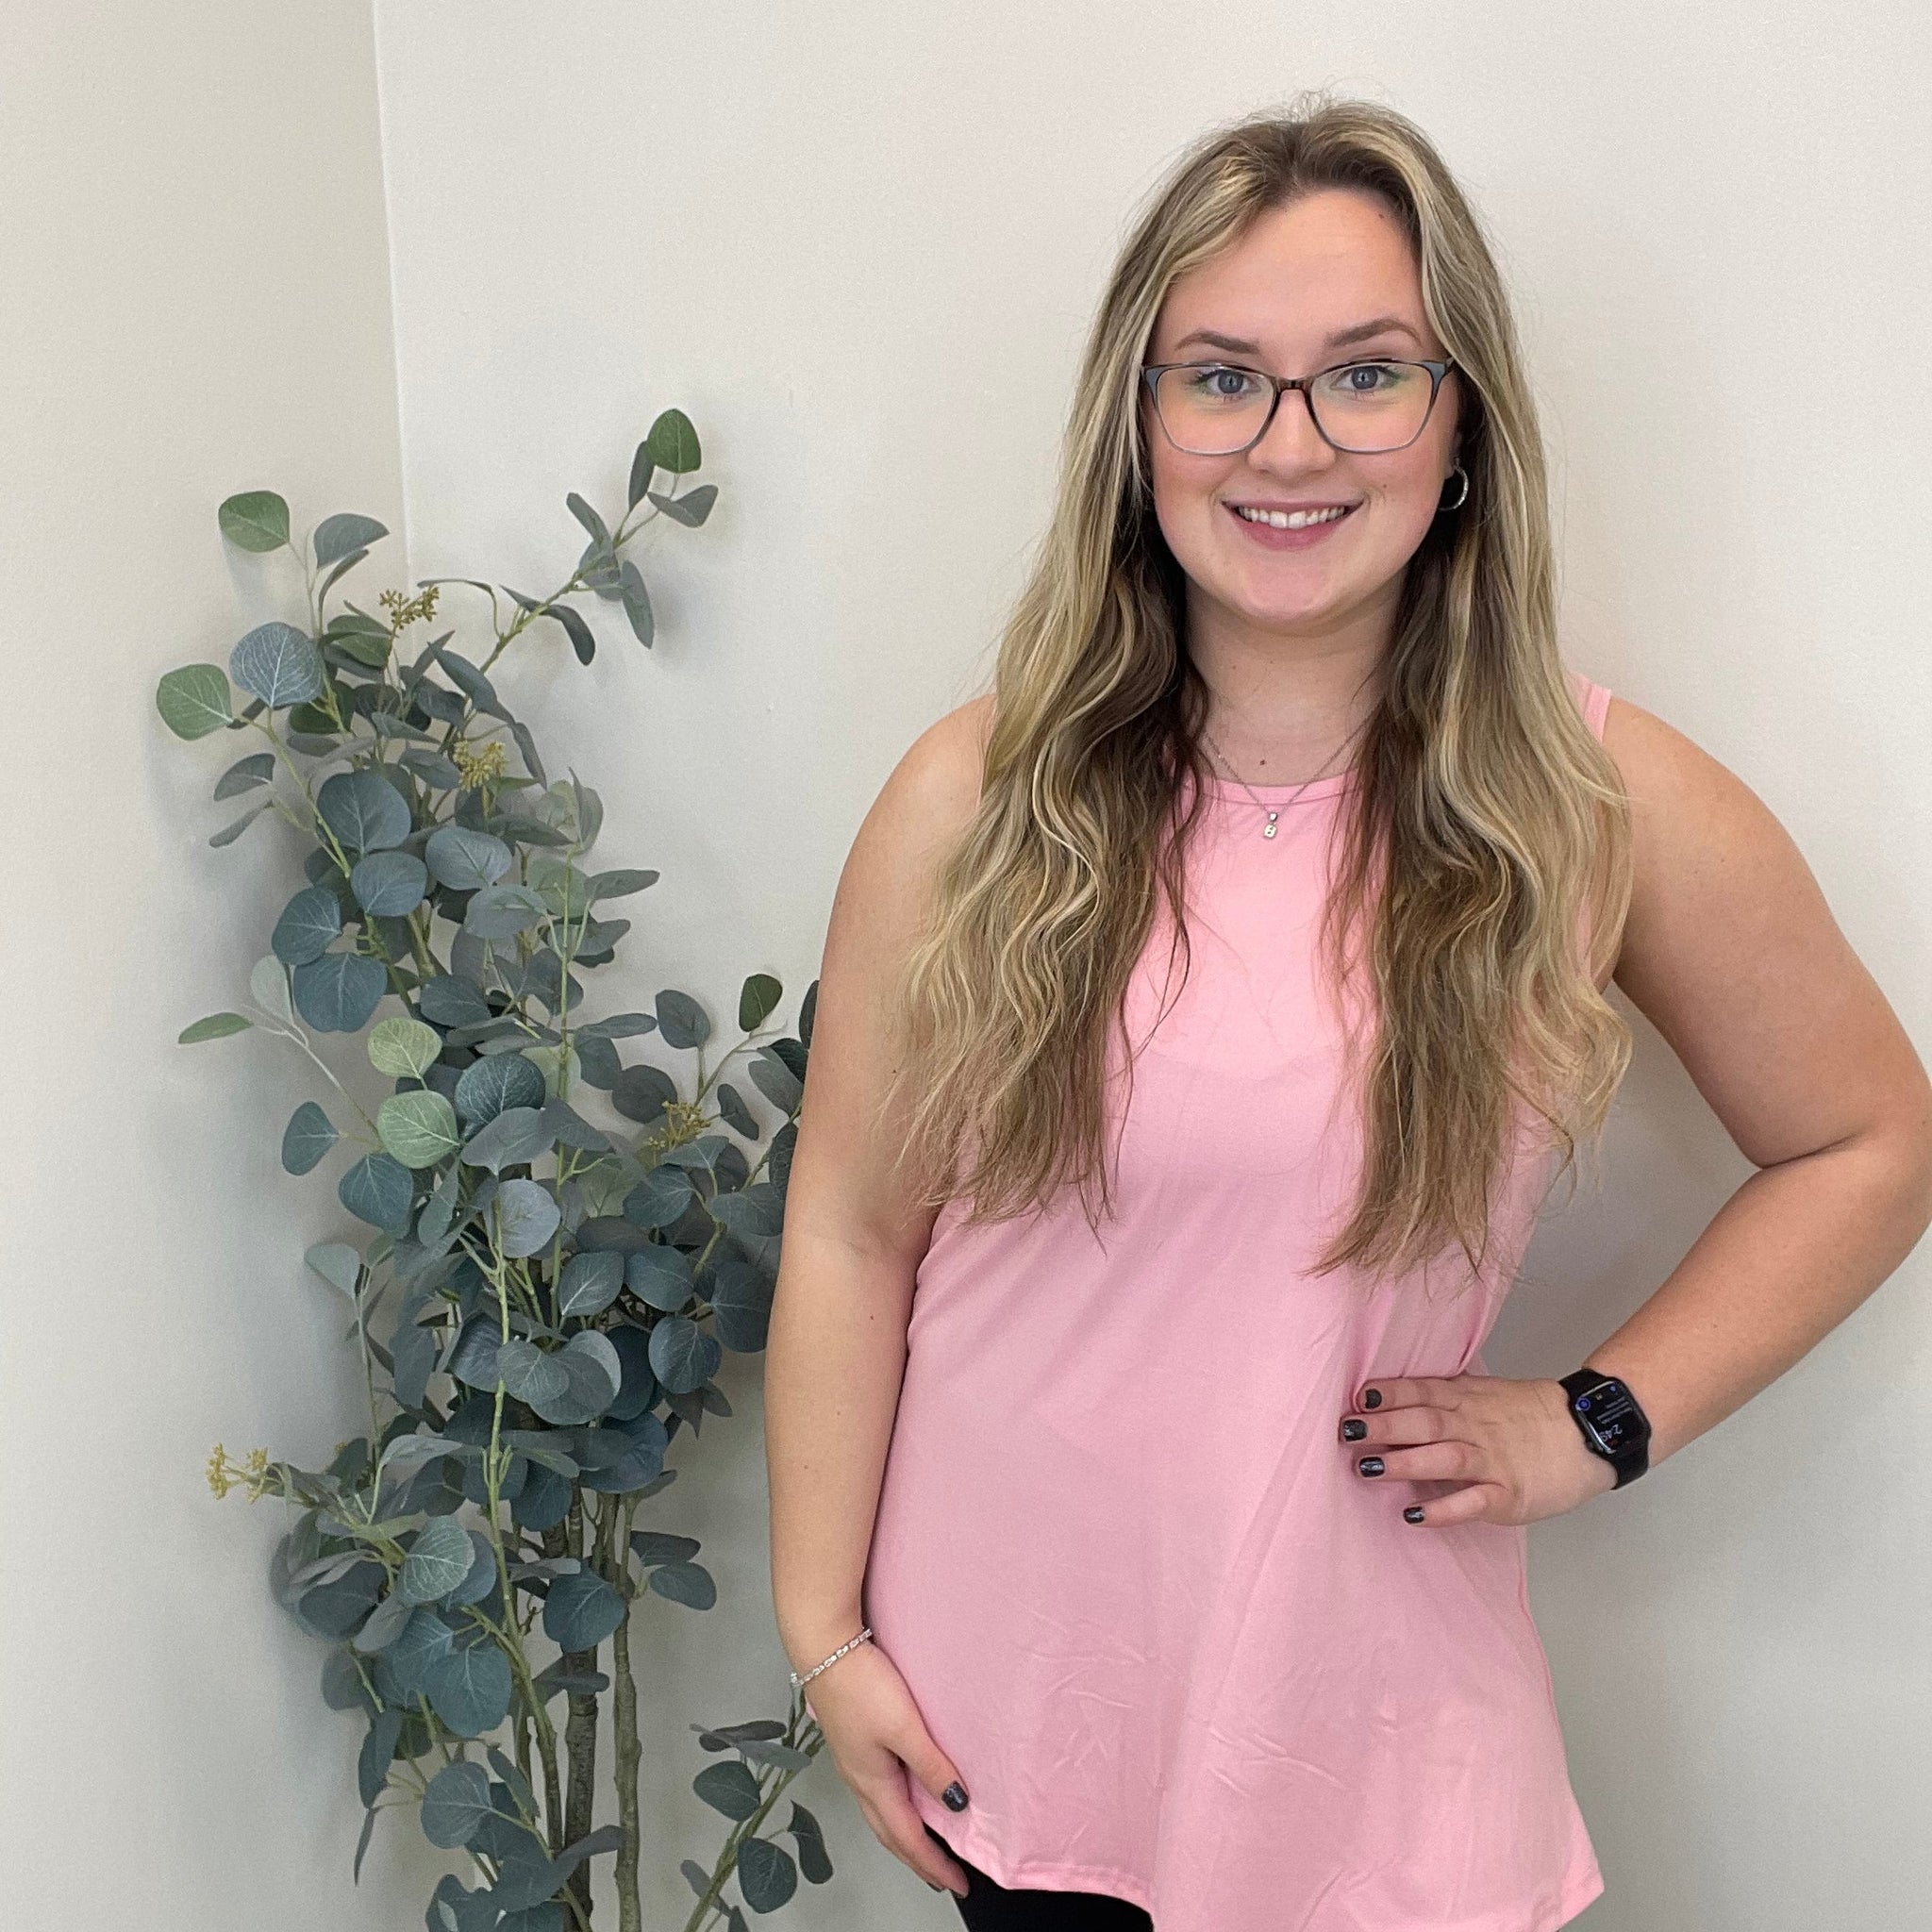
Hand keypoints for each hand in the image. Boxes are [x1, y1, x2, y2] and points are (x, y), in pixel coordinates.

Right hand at [796, 1637, 972, 1898]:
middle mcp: (859, 1779)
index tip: (958, 1883)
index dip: (933, 1864)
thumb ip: (932, 1766)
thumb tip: (957, 1804)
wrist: (824, 1650)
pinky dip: (893, 1808)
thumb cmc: (861, 1685)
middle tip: (942, 1875)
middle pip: (890, 1833)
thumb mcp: (905, 1727)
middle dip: (916, 1859)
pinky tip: (902, 1795)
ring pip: (880, 1813)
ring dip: (903, 1835)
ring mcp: (852, 1761)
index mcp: (873, 1782)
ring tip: (924, 1845)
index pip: (908, 1838)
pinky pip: (875, 1791)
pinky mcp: (851, 1743)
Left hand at [1339, 1372, 1617, 1526]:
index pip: (1423, 1391)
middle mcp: (1476, 1426)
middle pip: (1426, 1421)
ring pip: (1445, 1457)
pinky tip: (1414, 1514)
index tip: (1357, 1396)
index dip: (1390, 1393)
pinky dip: (1443, 1509)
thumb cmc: (1528, 1415)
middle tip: (1347, 1431)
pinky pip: (1473, 1502)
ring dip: (1405, 1462)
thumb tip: (1391, 1399)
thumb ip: (1443, 1397)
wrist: (1588, 1433)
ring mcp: (1493, 1460)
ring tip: (1368, 1467)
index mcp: (1467, 1399)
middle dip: (1384, 1425)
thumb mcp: (1484, 1393)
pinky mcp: (1509, 1495)